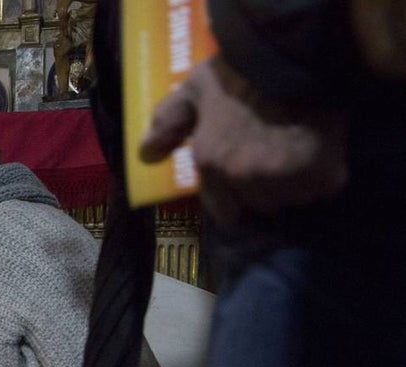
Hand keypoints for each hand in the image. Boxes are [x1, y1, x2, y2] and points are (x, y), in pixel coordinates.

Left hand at [139, 57, 349, 225]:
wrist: (299, 54)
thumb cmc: (241, 70)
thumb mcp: (193, 89)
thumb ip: (168, 123)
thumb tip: (145, 156)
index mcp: (212, 164)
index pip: (223, 209)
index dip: (234, 195)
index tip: (244, 178)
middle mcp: (246, 180)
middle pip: (258, 204)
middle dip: (263, 188)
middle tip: (273, 156)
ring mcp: (286, 181)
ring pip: (290, 199)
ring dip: (293, 184)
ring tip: (296, 152)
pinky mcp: (324, 177)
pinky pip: (321, 189)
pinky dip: (322, 176)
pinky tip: (320, 150)